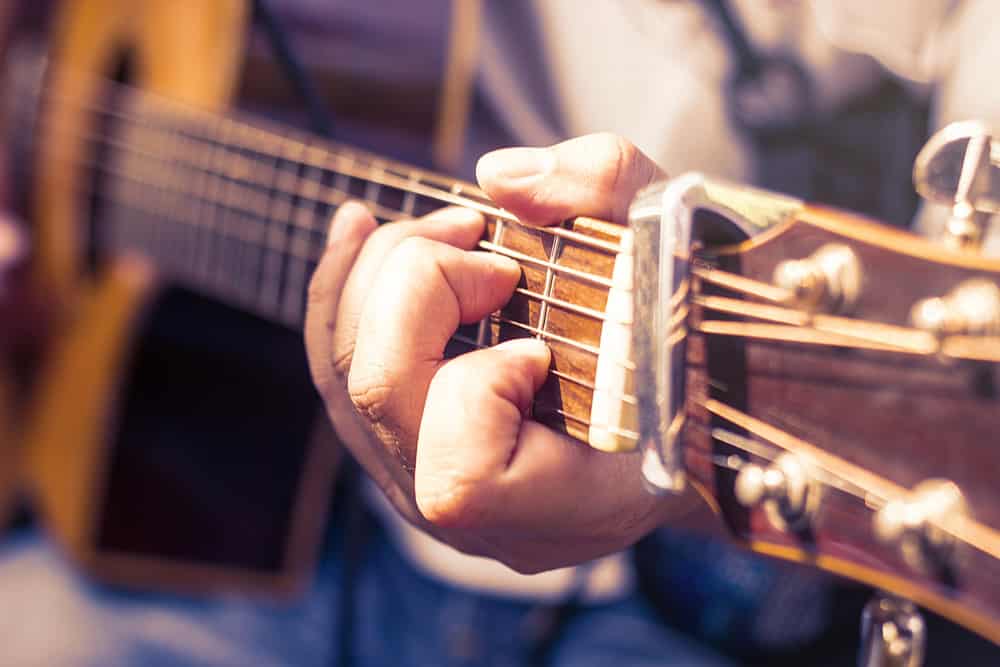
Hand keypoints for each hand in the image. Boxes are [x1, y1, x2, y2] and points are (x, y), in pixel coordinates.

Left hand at [305, 134, 709, 572]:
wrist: (694, 407)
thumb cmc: (698, 340)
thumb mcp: (684, 245)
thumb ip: (610, 194)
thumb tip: (498, 177)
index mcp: (564, 509)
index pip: (460, 478)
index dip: (482, 386)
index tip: (541, 343)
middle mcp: (483, 519)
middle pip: (381, 399)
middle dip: (420, 285)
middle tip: (481, 237)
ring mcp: (433, 486)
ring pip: (343, 381)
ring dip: (376, 276)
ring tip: (443, 226)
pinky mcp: (407, 447)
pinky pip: (337, 372)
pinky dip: (344, 291)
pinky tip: (360, 230)